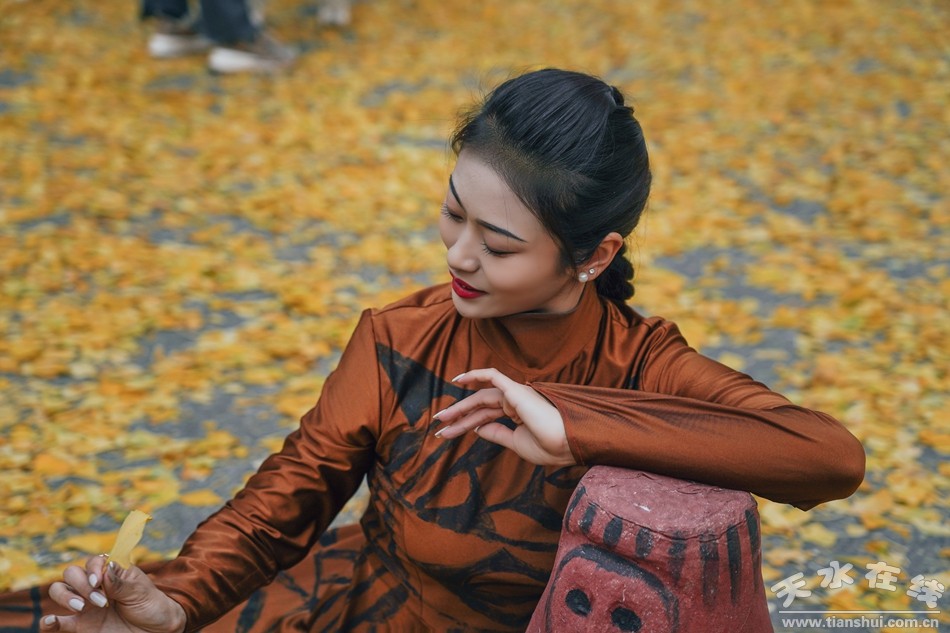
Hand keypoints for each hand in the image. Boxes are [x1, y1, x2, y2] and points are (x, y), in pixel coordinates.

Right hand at [42, 555, 185, 632]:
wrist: (155, 630)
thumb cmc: (150, 605)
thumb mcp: (140, 592)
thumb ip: (120, 583)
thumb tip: (105, 569)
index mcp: (111, 572)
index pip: (93, 562)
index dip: (92, 569)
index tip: (98, 581)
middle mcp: (94, 585)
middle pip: (72, 573)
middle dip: (81, 584)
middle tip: (100, 601)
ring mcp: (84, 604)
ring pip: (59, 591)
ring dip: (66, 596)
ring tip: (83, 608)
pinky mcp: (79, 624)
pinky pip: (57, 622)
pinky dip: (48, 621)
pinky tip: (50, 621)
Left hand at [434, 368, 575, 466]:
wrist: (566, 443)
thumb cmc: (548, 446)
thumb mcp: (516, 443)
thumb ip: (497, 433)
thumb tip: (476, 428)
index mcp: (518, 413)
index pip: (486, 416)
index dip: (466, 425)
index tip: (447, 433)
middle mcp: (516, 401)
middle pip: (480, 408)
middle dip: (458, 416)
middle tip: (438, 426)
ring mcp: (515, 395)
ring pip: (481, 398)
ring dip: (460, 408)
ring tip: (441, 419)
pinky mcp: (515, 390)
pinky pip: (492, 375)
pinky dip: (476, 374)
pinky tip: (458, 379)